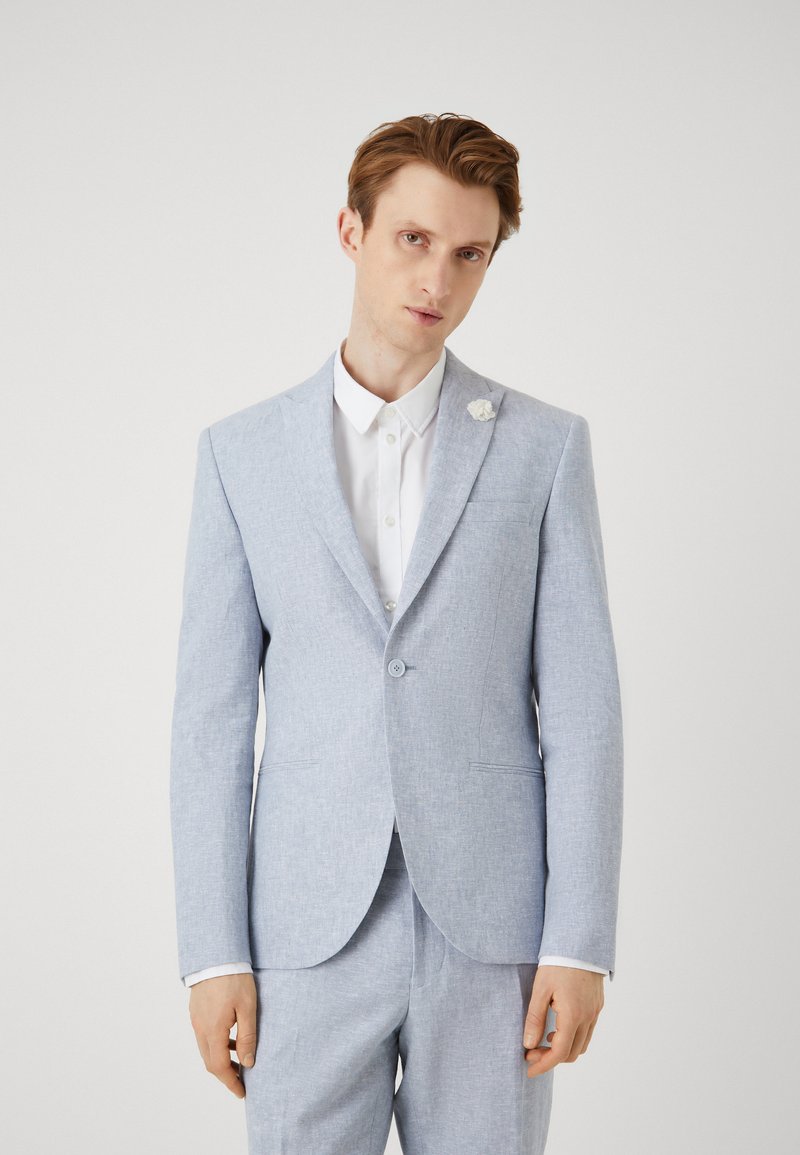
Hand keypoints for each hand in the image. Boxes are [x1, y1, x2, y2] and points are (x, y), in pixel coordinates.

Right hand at [188, 973, 257, 1098]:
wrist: (216, 954)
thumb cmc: (234, 978)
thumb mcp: (248, 1007)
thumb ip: (248, 1036)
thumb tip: (248, 1062)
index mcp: (213, 1030)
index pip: (219, 1067)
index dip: (230, 1082)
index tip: (241, 1092)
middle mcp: (201, 1028)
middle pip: (210, 1061)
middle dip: (225, 1074)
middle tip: (241, 1080)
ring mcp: (196, 1019)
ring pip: (206, 1049)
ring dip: (221, 1059)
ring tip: (240, 1060)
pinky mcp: (196, 1011)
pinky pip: (204, 1036)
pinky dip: (216, 1045)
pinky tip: (231, 1039)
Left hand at [523, 965, 603, 1076]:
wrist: (580, 942)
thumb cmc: (557, 963)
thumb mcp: (540, 989)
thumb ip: (534, 1018)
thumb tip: (528, 1044)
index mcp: (573, 1015)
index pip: (559, 1052)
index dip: (544, 1065)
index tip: (529, 1069)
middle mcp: (587, 1017)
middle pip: (572, 1053)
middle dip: (551, 1058)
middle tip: (531, 1053)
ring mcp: (594, 1012)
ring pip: (582, 1044)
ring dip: (563, 1049)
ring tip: (543, 1039)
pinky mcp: (597, 1005)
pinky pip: (587, 1031)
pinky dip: (573, 1037)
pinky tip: (557, 1027)